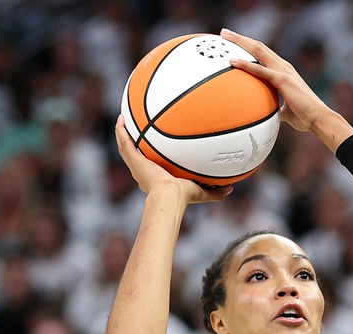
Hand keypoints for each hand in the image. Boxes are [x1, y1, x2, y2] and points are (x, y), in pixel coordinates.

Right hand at [114, 116, 230, 202]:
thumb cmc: (184, 197)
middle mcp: (144, 172)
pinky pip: (124, 142)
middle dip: (138, 145)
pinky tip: (121, 118)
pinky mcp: (132, 159)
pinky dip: (121, 130)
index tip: (156, 152)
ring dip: (125, 134)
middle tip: (140, 133)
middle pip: (138, 156)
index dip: (152, 160)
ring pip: (127, 148)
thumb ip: (216, 191)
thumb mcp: (202, 192)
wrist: (170, 196)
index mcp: (157, 179)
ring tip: (124, 120)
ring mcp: (136, 166)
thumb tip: (231, 188)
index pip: (153, 167)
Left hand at [222, 29, 338, 136]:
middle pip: (259, 46)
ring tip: (225, 36)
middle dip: (241, 38)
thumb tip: (267, 115)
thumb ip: (275, 109)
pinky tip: (232, 61)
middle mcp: (283, 66)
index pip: (264, 54)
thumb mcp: (286, 111)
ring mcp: (283, 71)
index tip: (235, 43)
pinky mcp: (283, 80)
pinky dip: (246, 65)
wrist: (318, 118)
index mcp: (283, 71)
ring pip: (258, 50)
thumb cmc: (304, 117)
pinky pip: (260, 70)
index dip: (250, 46)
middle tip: (225, 33)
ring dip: (241, 42)